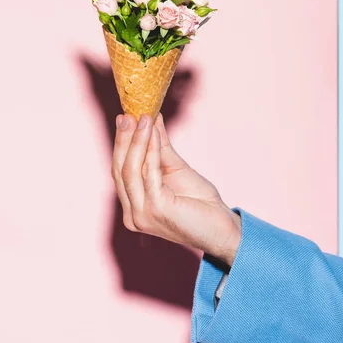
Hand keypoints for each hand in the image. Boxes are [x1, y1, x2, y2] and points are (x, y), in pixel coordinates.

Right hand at [111, 112, 240, 265]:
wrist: (222, 228)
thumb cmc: (200, 202)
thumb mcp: (175, 169)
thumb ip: (159, 148)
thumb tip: (151, 119)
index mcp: (134, 206)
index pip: (120, 170)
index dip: (121, 143)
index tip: (125, 117)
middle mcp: (133, 213)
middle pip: (120, 169)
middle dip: (124, 139)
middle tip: (128, 114)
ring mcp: (142, 214)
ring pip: (131, 170)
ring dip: (137, 141)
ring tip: (143, 118)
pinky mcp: (157, 210)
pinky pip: (150, 174)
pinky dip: (150, 151)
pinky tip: (153, 133)